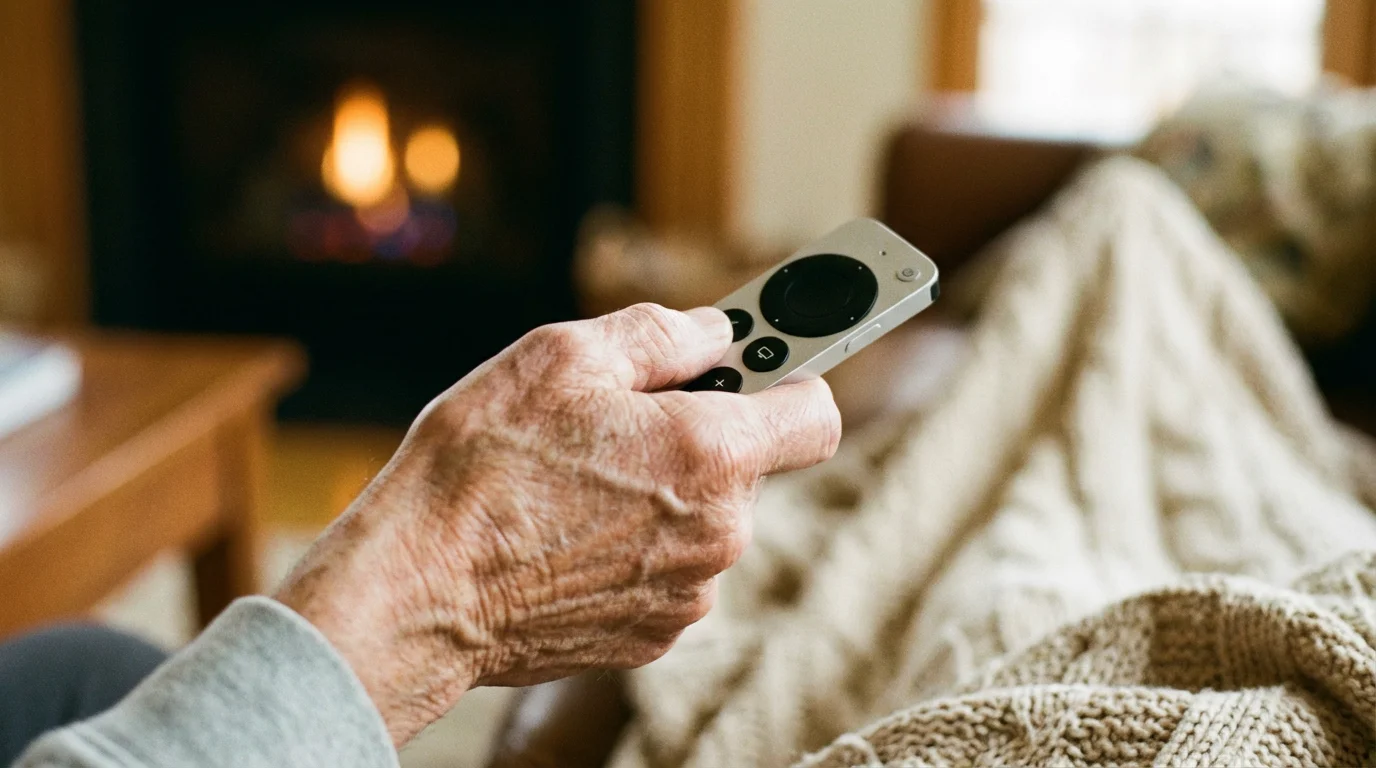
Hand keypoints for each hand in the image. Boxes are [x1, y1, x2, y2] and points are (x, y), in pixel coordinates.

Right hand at [274, 303, 841, 744]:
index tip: (778, 357)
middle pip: (746, 464)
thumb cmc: (482, 465)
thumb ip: (663, 333)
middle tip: (620, 421)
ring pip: (703, 519)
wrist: (418, 591)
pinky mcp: (652, 636)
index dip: (794, 376)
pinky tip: (568, 534)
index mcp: (714, 453)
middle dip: (698, 434)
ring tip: (576, 484)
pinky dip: (635, 548)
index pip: (815, 411)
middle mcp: (720, 533)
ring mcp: (688, 594)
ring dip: (663, 494)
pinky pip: (668, 571)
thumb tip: (718, 330)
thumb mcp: (563, 357)